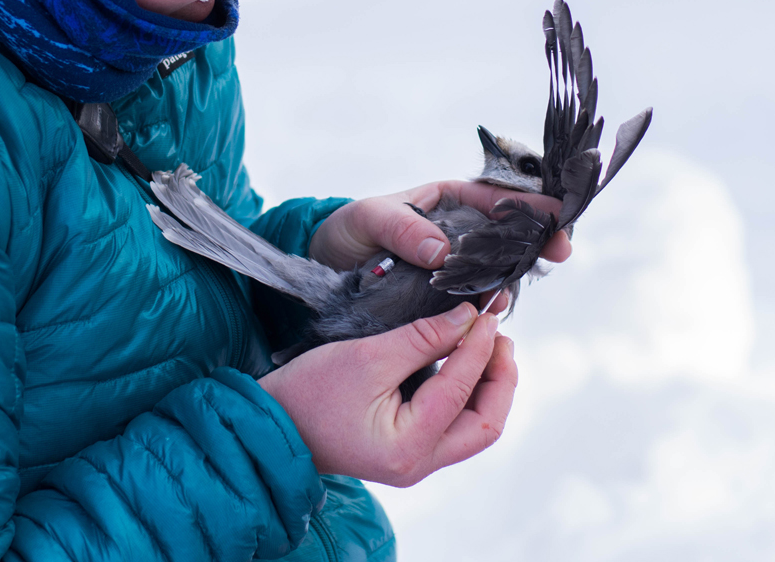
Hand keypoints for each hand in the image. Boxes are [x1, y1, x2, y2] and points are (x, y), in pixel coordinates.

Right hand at [258, 302, 514, 485]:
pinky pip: (454, 423)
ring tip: (487, 342)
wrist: (274, 422)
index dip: (479, 345)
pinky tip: (464, 359)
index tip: (485, 310)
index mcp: (409, 447)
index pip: (461, 389)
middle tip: (498, 333)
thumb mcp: (366, 357)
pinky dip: (467, 391)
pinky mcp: (408, 448)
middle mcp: (419, 463)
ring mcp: (416, 461)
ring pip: (474, 426)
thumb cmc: (309, 393)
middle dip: (500, 376)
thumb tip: (467, 319)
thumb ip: (422, 339)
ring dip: (487, 385)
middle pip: (485, 423)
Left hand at [310, 181, 568, 313]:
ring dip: (512, 276)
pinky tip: (490, 310)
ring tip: (510, 291)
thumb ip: (403, 229)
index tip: (557, 215)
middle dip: (538, 239)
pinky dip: (487, 301)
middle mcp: (460, 230)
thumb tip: (441, 250)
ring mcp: (458, 263)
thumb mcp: (370, 218)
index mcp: (449, 200)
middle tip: (560, 251)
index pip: (498, 197)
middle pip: (511, 233)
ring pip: (499, 267)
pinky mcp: (447, 294)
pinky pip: (476, 294)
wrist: (326, 265)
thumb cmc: (349, 229)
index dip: (531, 204)